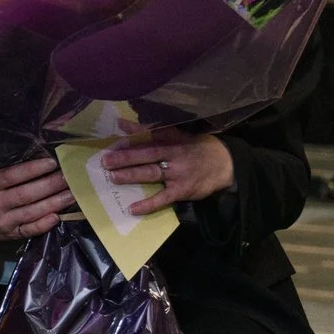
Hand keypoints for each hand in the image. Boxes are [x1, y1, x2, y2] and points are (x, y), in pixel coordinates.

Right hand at [0, 157, 77, 239]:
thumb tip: (27, 159)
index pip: (12, 177)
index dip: (32, 169)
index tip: (51, 162)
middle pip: (27, 194)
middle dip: (51, 185)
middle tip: (69, 177)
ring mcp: (3, 222)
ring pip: (32, 212)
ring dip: (54, 203)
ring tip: (72, 194)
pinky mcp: (8, 235)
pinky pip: (29, 230)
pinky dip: (44, 224)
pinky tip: (58, 216)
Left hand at [100, 128, 234, 214]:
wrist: (227, 165)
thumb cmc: (198, 149)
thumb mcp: (183, 136)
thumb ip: (159, 132)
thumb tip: (128, 125)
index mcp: (174, 140)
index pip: (153, 133)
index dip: (137, 130)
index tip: (119, 126)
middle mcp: (175, 155)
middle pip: (147, 155)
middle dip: (125, 157)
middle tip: (106, 161)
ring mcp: (179, 174)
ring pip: (151, 174)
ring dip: (131, 176)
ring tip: (112, 178)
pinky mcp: (183, 190)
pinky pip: (163, 198)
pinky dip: (148, 204)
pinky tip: (132, 208)